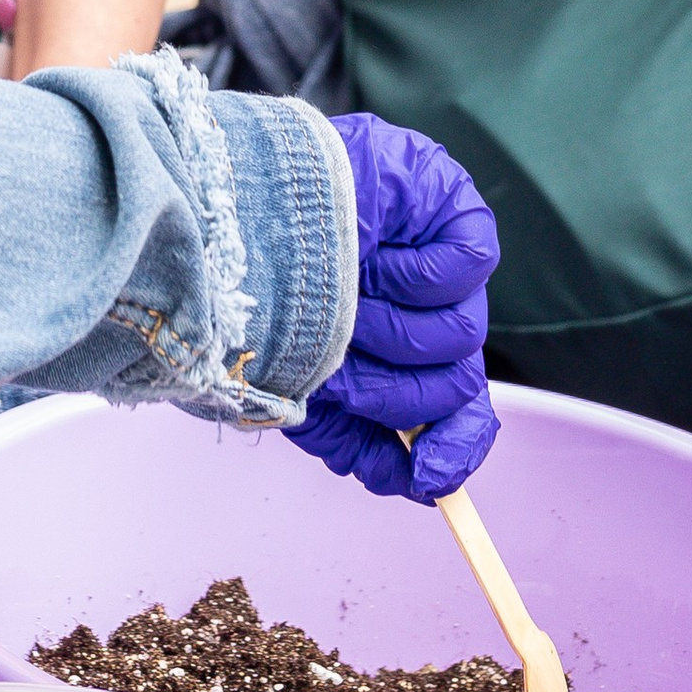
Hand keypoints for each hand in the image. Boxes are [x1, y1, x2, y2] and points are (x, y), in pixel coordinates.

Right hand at [283, 114, 497, 504]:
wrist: (220, 213)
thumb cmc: (246, 291)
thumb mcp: (300, 388)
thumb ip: (360, 444)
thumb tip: (422, 485)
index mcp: (385, 349)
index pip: (451, 409)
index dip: (451, 446)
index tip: (432, 478)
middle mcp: (417, 307)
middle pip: (456, 381)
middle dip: (398, 392)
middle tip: (346, 375)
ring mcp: (435, 254)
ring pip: (462, 333)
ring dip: (393, 330)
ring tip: (345, 299)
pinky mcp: (449, 206)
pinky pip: (472, 264)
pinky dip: (419, 274)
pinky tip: (371, 256)